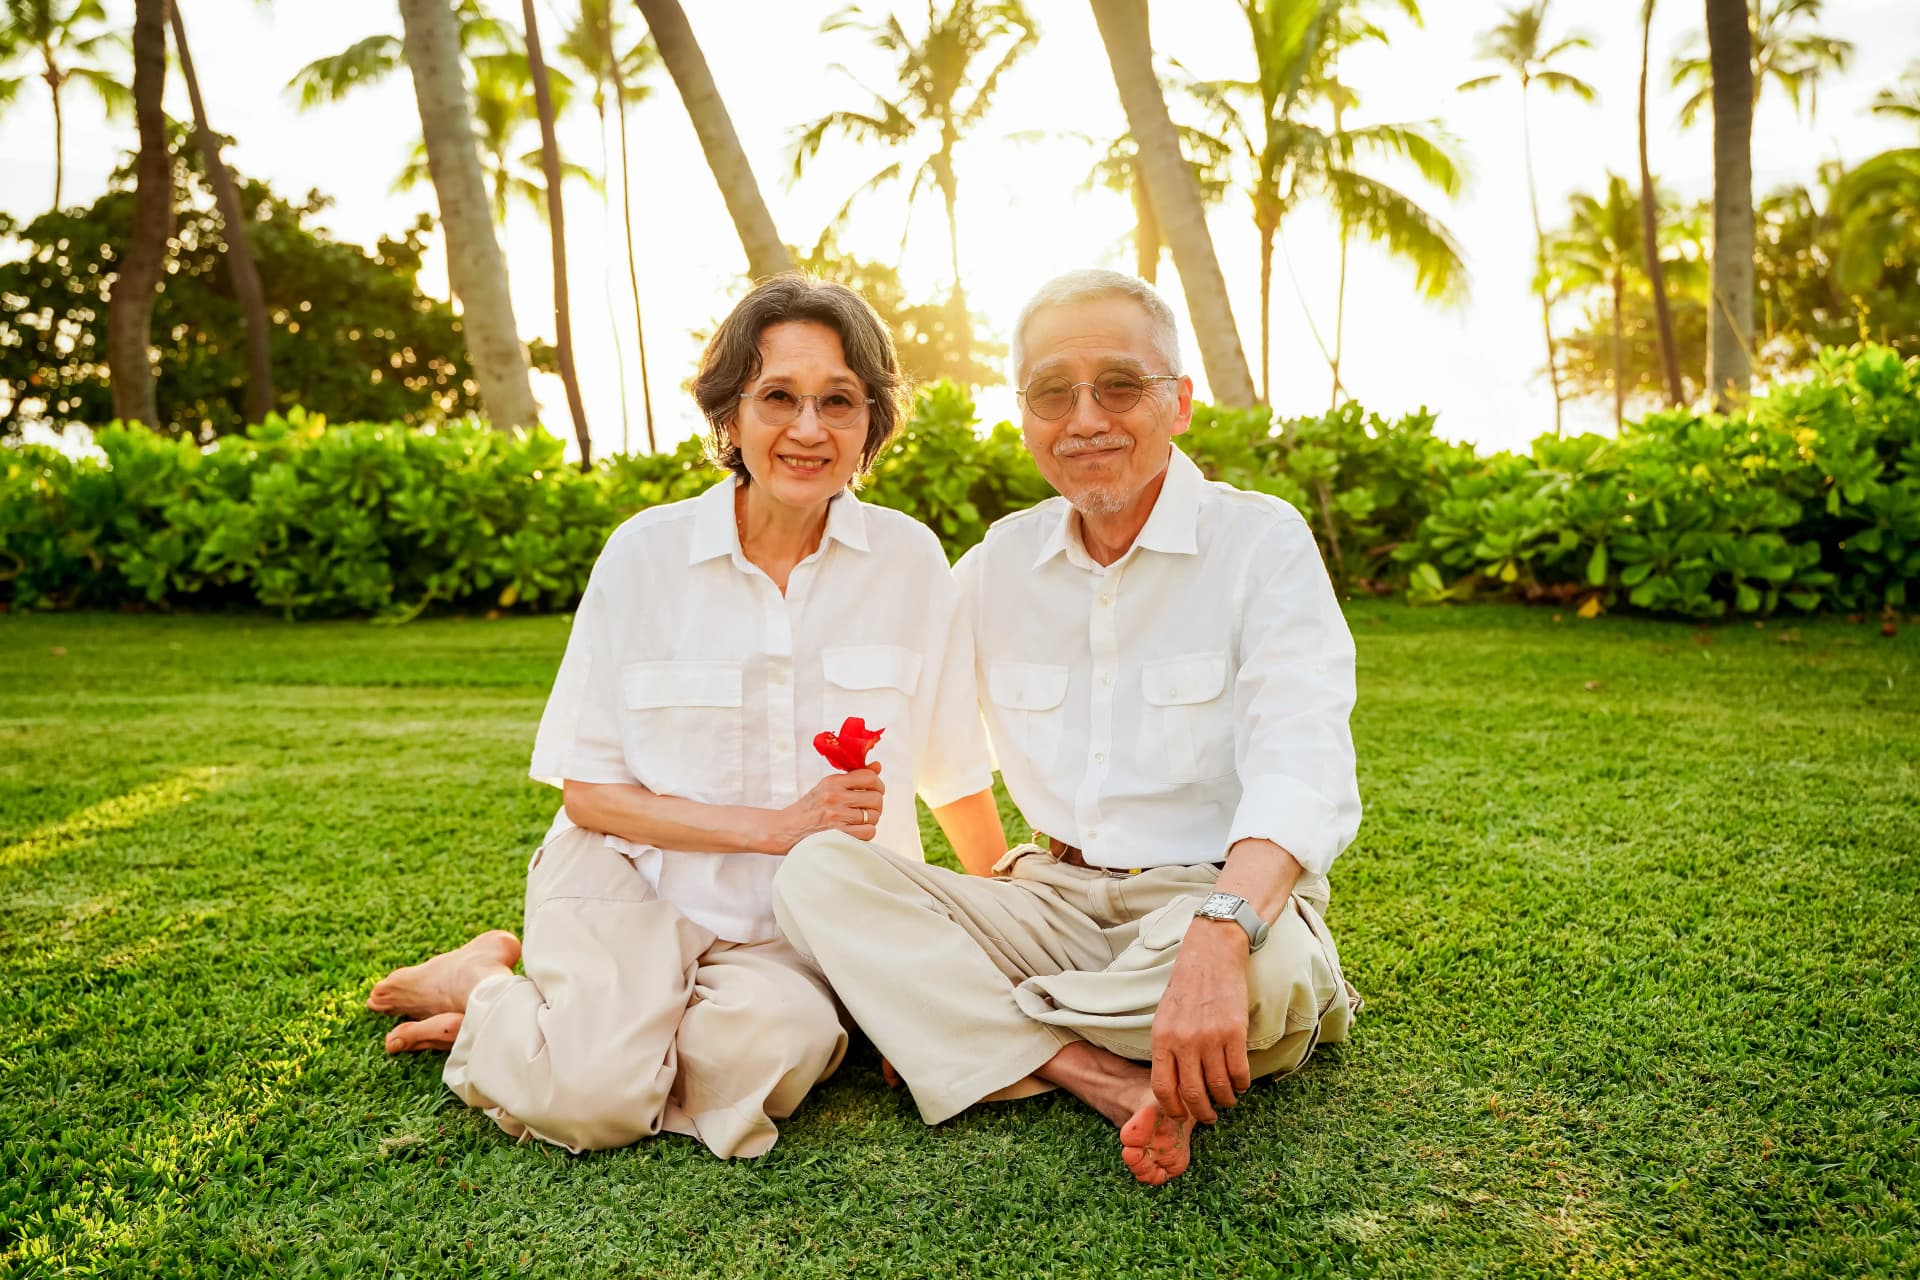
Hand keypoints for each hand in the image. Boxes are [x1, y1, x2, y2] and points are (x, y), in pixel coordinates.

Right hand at [771, 764, 883, 850]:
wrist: (784, 829)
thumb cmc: (808, 809)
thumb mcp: (826, 787)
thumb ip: (852, 777)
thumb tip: (878, 766)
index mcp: (832, 782)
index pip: (869, 777)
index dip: (878, 785)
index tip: (875, 791)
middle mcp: (834, 797)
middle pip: (876, 798)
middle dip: (875, 805)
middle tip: (866, 809)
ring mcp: (836, 816)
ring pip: (874, 816)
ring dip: (870, 820)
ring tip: (858, 821)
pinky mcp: (837, 834)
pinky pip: (869, 832)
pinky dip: (866, 833)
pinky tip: (855, 831)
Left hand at [1149, 918, 1251, 1124]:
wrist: (1212, 955)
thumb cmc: (1186, 986)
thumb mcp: (1164, 1016)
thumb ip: (1166, 1048)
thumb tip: (1172, 1084)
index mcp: (1161, 1038)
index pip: (1162, 1087)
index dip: (1173, 1107)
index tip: (1182, 1115)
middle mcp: (1184, 1040)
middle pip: (1192, 1093)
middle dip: (1201, 1112)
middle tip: (1209, 1116)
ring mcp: (1209, 1037)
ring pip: (1219, 1086)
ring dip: (1225, 1100)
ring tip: (1227, 1100)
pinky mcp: (1234, 1031)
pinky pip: (1239, 1071)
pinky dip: (1241, 1084)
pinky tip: (1241, 1084)